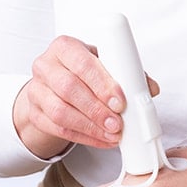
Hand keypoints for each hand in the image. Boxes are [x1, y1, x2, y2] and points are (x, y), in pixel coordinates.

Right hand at [13, 35, 160, 157]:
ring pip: (60, 112)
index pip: (82, 62)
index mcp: (65, 47)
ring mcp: (37, 90)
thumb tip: (151, 88)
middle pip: (69, 88)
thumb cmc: (82, 73)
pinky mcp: (35, 113)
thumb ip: (127, 73)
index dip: (101, 83)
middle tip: (118, 122)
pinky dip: (84, 137)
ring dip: (90, 126)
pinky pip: (58, 129)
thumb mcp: (102, 65)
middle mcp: (46, 66)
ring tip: (112, 133)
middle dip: (97, 109)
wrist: (52, 87)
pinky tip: (102, 140)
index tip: (119, 100)